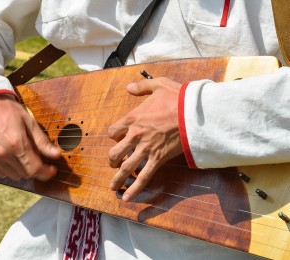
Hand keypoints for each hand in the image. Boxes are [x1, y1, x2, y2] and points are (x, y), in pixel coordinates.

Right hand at [0, 94, 60, 180]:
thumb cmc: (8, 110)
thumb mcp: (29, 122)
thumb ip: (42, 141)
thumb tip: (56, 155)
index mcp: (16, 143)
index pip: (35, 168)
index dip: (46, 172)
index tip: (53, 170)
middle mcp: (3, 153)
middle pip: (26, 174)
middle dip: (37, 170)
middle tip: (42, 162)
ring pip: (14, 176)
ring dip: (24, 170)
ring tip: (26, 157)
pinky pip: (1, 173)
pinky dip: (10, 169)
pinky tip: (13, 158)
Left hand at [108, 77, 182, 200]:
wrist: (194, 112)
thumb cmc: (177, 98)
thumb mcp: (158, 85)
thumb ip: (141, 86)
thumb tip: (129, 87)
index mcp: (132, 118)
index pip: (112, 131)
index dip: (114, 135)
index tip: (118, 138)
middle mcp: (135, 135)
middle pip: (115, 152)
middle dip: (112, 159)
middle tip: (114, 163)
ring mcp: (145, 149)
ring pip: (125, 167)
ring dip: (117, 178)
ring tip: (113, 187)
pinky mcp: (157, 159)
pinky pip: (143, 176)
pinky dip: (135, 188)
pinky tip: (127, 198)